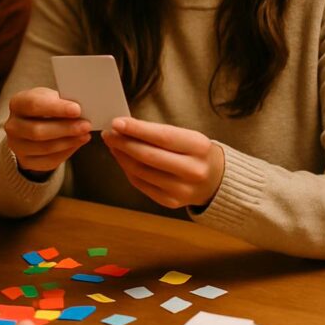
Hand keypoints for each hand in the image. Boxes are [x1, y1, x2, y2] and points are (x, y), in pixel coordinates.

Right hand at [4, 88, 90, 173]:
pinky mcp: (26, 161)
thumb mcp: (51, 97)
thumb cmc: (47, 106)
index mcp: (17, 103)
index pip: (34, 105)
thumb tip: (83, 109)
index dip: (57, 108)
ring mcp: (16, 146)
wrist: (34, 123)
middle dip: (65, 129)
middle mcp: (12, 126)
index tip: (77, 110)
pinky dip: (66, 153)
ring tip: (85, 135)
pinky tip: (77, 143)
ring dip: (68, 142)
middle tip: (86, 125)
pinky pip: (48, 161)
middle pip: (38, 131)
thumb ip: (63, 101)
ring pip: (44, 148)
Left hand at [101, 116, 223, 208]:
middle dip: (123, 143)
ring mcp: (182, 190)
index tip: (117, 122)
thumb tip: (124, 127)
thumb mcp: (187, 136)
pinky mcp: (171, 202)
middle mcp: (192, 170)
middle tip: (109, 133)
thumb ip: (159, 133)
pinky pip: (141, 184)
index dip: (137, 129)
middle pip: (148, 156)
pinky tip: (122, 159)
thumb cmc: (196, 152)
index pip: (162, 137)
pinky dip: (128, 170)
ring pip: (141, 172)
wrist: (215, 180)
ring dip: (122, 157)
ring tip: (113, 144)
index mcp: (199, 148)